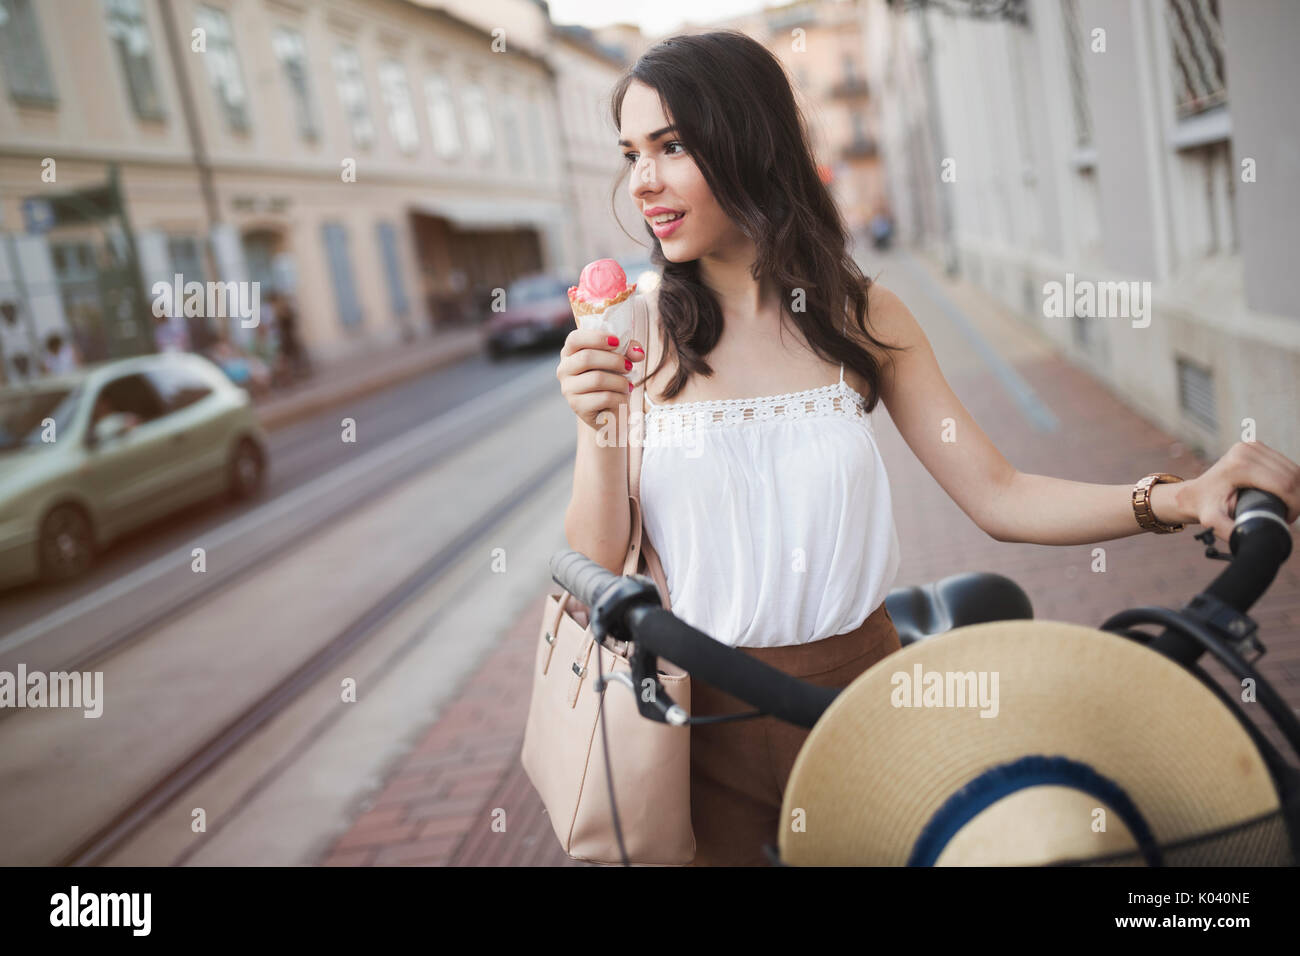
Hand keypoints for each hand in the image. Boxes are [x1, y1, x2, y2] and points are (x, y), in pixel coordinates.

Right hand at [557, 329, 645, 431]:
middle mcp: (564, 369)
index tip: (616, 341)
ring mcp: (568, 389)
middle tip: (629, 366)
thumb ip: (628, 350)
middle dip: (614, 361)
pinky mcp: (578, 406)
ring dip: (619, 381)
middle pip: (587, 358)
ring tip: (628, 385)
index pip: (575, 339)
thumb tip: (638, 353)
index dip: (596, 337)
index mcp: (570, 353)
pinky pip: (603, 397)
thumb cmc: (611, 379)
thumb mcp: (619, 359)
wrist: (610, 411)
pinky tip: (622, 397)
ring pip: (597, 379)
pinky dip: (619, 397)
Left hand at [1175, 440, 1299, 541]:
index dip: (1293, 505)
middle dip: (1296, 499)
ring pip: (1293, 469)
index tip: (1286, 519)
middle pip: (1292, 476)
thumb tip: (1251, 539)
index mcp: (1239, 466)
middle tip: (1288, 515)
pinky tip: (1285, 494)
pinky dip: (1292, 481)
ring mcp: (1252, 446)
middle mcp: (1246, 451)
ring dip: (1296, 490)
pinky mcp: (1256, 446)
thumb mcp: (1214, 521)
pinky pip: (1287, 464)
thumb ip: (1232, 532)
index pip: (1283, 484)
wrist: (1195, 493)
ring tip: (1287, 507)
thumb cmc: (1205, 508)